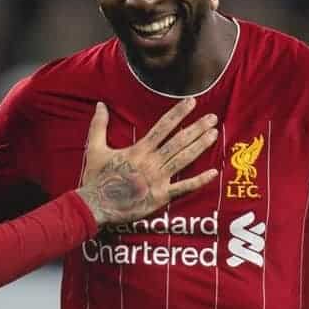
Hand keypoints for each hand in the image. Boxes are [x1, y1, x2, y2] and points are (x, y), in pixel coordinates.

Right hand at [77, 99, 217, 226]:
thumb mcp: (94, 148)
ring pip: (184, 160)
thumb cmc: (96, 178)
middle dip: (197, 128)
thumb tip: (101, 105)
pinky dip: (199, 181)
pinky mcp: (161, 196)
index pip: (163, 127)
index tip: (191, 102)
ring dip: (200, 146)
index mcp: (139, 150)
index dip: (178, 113)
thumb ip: (99, 125)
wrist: (96, 206)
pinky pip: (183, 188)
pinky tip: (213, 173)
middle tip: (212, 117)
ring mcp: (158, 179)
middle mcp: (152, 162)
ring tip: (214, 134)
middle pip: (179, 141)